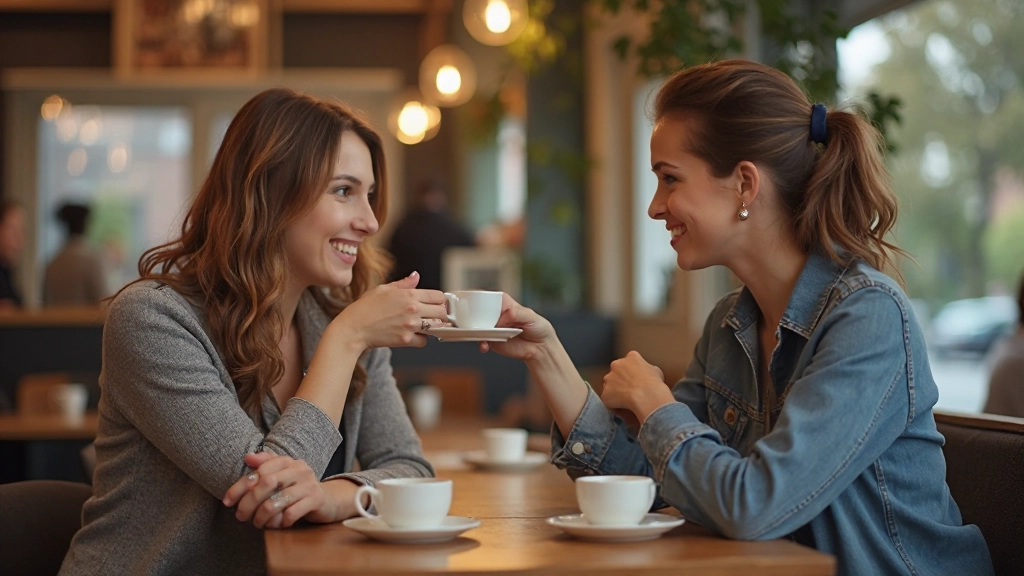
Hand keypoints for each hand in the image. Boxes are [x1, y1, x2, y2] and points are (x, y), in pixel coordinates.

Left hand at [222, 453, 337, 528]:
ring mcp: (308, 484)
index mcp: (287, 461)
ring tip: (257, 523)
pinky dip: (280, 522)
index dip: (240, 486)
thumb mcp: (281, 474)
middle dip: (249, 502)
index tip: (227, 501)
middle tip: (240, 516)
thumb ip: (264, 464)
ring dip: (262, 516)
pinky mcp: (316, 500)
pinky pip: (291, 513)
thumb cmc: (296, 488)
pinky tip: (276, 525)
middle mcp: (299, 469)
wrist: (326, 500)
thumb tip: (247, 457)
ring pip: (277, 501)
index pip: (259, 471)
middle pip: (267, 484)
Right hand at [334, 272, 448, 350]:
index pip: (438, 296)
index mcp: (409, 294)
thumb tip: (416, 276)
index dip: (439, 300)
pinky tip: (414, 335)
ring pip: (436, 327)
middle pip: (442, 312)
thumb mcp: (383, 289)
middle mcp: (412, 309)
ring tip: (424, 325)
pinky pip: (424, 341)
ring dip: (433, 326)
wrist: (353, 328)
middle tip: (433, 315)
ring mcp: (410, 325)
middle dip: (440, 313)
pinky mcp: (405, 340)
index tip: (436, 303)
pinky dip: (422, 339)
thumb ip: (403, 283)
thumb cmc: (365, 308)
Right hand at [478, 293, 556, 360]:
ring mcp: (493, 328)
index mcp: (504, 304)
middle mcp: (496, 315)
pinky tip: (485, 346)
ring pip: (478, 327)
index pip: (489, 297)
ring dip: (476, 330)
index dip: (479, 298)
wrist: (541, 347)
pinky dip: (481, 343)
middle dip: (474, 316)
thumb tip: (500, 320)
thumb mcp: (530, 316)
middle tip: (478, 322)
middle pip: (479, 312)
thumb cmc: (538, 327)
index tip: (473, 303)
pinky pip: (482, 341)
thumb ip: (516, 314)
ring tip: (482, 335)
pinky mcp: (492, 341)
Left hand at [600, 351, 674, 424]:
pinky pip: (608, 399)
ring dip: (615, 391)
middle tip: (630, 389)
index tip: (636, 379)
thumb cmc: (655, 384)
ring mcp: (609, 379)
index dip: (632, 371)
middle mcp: (616, 365)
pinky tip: (621, 407)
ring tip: (625, 400)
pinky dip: (613, 403)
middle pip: (616, 372)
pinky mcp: (605, 393)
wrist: (648, 396)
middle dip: (620, 379)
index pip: (629, 362)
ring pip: (609, 385)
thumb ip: (648, 369)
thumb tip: (648, 373)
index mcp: (631, 357)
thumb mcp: (656, 371)